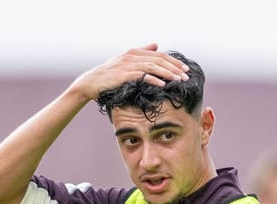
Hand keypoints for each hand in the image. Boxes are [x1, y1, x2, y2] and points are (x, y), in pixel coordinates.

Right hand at [70, 44, 189, 100]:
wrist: (90, 83)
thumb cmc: (108, 76)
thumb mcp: (126, 61)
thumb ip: (142, 53)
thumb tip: (156, 45)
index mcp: (134, 52)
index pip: (159, 55)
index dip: (173, 61)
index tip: (185, 69)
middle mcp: (132, 56)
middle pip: (159, 60)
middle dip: (174, 67)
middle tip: (186, 76)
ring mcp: (127, 65)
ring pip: (153, 67)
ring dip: (168, 73)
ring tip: (178, 80)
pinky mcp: (123, 75)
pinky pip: (142, 76)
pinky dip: (154, 79)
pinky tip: (163, 84)